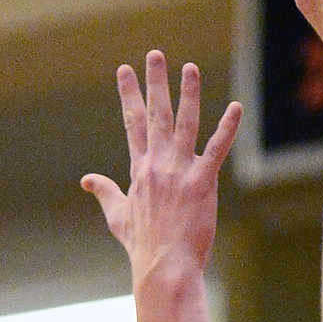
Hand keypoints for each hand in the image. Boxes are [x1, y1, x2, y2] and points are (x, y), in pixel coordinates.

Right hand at [81, 54, 241, 284]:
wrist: (162, 267)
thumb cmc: (142, 246)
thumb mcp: (117, 216)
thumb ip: (104, 193)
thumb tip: (86, 180)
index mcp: (139, 169)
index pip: (131, 123)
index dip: (128, 94)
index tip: (125, 69)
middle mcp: (157, 164)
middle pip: (155, 114)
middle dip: (155, 82)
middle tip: (155, 54)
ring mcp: (179, 172)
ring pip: (184, 124)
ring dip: (188, 94)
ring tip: (189, 68)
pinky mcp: (202, 184)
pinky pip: (216, 150)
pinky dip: (227, 128)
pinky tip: (236, 108)